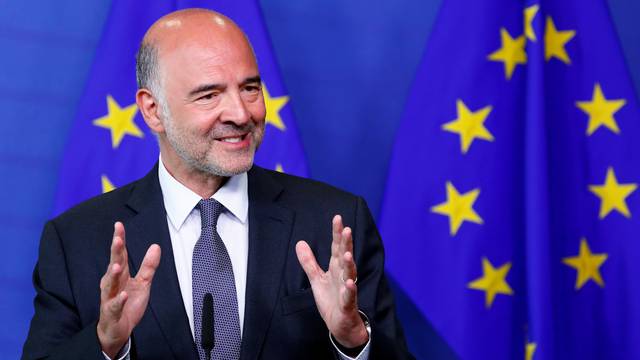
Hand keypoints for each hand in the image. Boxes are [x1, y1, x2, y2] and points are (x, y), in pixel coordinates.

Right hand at [97, 222, 160, 357]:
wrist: (117, 329)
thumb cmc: (128, 304)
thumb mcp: (143, 283)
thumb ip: (148, 266)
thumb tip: (156, 246)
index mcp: (120, 275)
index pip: (120, 255)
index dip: (119, 240)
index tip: (118, 225)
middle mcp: (112, 284)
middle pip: (114, 265)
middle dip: (115, 253)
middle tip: (117, 239)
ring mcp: (110, 298)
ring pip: (110, 285)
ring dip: (113, 275)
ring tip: (116, 265)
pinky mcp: (111, 313)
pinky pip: (114, 306)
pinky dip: (119, 301)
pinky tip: (124, 295)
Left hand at [296, 215, 368, 347]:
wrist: (340, 324)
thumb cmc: (331, 299)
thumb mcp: (316, 278)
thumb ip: (309, 261)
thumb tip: (300, 242)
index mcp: (336, 268)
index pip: (337, 247)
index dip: (337, 233)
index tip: (337, 218)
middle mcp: (343, 275)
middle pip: (345, 256)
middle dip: (346, 243)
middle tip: (346, 229)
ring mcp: (346, 289)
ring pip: (349, 274)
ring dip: (350, 264)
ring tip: (348, 254)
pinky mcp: (347, 303)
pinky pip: (349, 295)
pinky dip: (349, 289)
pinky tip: (349, 283)